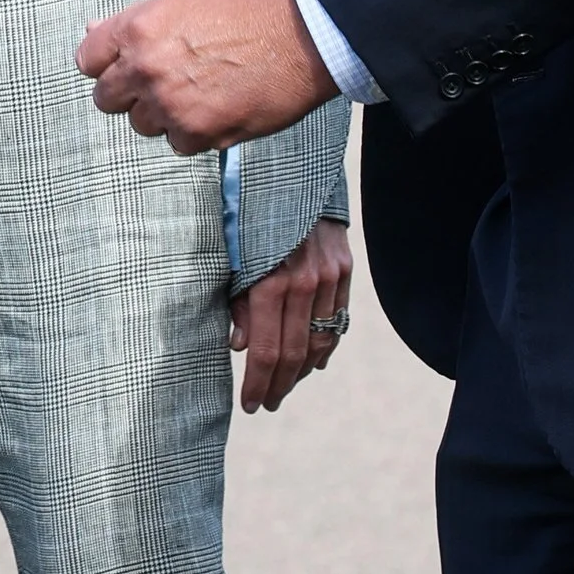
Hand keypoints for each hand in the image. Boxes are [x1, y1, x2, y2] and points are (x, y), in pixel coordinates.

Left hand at [77, 0, 335, 150]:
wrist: (298, 41)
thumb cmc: (243, 16)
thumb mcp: (181, 4)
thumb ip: (134, 24)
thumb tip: (92, 32)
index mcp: (138, 29)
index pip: (86, 60)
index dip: (106, 64)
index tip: (123, 66)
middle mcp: (145, 69)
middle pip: (105, 100)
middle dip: (129, 94)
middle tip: (165, 82)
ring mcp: (169, 105)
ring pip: (141, 124)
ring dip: (163, 115)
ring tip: (200, 91)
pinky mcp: (196, 134)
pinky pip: (176, 143)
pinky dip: (193, 132)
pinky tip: (217, 107)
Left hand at [229, 217, 352, 414]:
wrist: (289, 168)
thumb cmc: (245, 211)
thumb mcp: (229, 255)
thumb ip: (235, 302)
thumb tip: (239, 346)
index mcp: (269, 282)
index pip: (267, 351)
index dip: (257, 383)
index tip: (248, 404)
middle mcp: (303, 283)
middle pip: (295, 353)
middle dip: (278, 385)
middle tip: (266, 404)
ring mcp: (328, 276)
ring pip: (320, 340)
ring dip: (302, 371)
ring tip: (285, 387)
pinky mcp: (343, 268)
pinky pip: (337, 319)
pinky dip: (326, 344)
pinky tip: (314, 362)